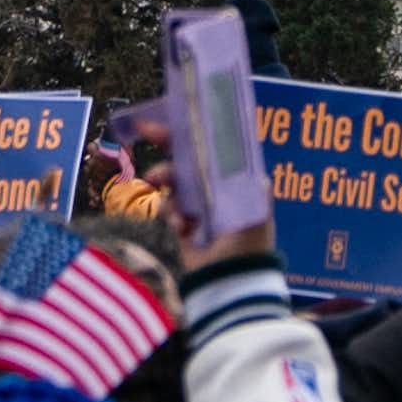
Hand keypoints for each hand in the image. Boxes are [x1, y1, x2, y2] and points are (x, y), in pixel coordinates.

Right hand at [126, 114, 274, 272]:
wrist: (229, 284)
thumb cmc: (248, 246)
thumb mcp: (254, 211)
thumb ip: (251, 184)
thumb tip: (244, 154)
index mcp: (237, 183)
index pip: (214, 150)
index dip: (195, 132)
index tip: (177, 116)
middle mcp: (218, 191)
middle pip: (190, 159)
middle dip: (169, 145)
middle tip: (147, 131)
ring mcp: (199, 207)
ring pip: (174, 181)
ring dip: (165, 177)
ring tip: (157, 181)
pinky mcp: (183, 225)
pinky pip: (167, 207)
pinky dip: (169, 212)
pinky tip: (179, 226)